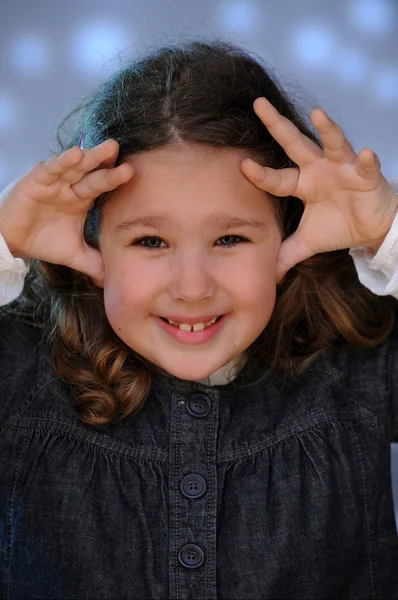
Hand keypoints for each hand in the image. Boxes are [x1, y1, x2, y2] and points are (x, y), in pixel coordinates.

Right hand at [0, 140, 133, 282]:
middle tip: (123, 150)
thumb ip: (95, 264)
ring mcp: (54, 181)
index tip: (133, 171)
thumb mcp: (74, 255)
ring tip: (110, 148)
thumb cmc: (43, 242)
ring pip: (75, 166)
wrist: (12, 243)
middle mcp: (70, 186)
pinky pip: (50, 168)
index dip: (115, 178)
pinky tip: (75, 153)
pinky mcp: (35, 180)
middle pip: (92, 171)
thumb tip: (114, 279)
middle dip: (107, 161)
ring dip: (91, 156)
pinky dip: (62, 161)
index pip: (102, 185)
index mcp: (81, 199)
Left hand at [240, 97, 397, 282]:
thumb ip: (285, 254)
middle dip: (277, 125)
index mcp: (301, 184)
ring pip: (333, 144)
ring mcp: (343, 168)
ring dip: (328, 130)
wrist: (371, 229)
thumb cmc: (338, 227)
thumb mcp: (306, 242)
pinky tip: (366, 153)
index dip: (261, 174)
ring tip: (317, 114)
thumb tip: (266, 273)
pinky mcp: (366, 174)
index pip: (276, 178)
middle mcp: (318, 169)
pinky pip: (366, 165)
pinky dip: (367, 160)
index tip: (242, 165)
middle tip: (258, 104)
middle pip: (295, 144)